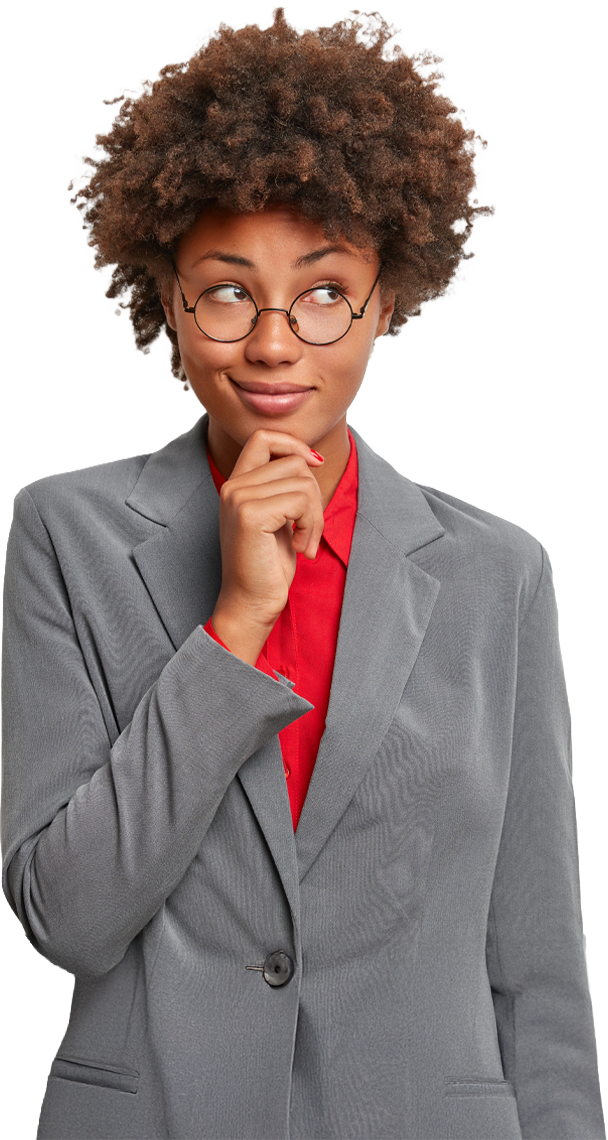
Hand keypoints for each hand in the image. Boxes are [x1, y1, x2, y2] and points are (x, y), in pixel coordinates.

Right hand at [210, 429, 324, 664]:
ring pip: (302, 481)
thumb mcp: (278, 518)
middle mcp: (233, 486)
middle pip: (293, 461)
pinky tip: (302, 548)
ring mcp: (238, 498)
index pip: (263, 437)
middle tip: (309, 529)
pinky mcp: (250, 514)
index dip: (293, 444)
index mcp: (236, 484)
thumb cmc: (267, 566)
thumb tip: (310, 457)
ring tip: (305, 542)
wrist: (250, 603)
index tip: (314, 466)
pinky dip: (311, 525)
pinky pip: (300, 501)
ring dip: (315, 515)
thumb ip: (284, 487)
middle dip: (314, 494)